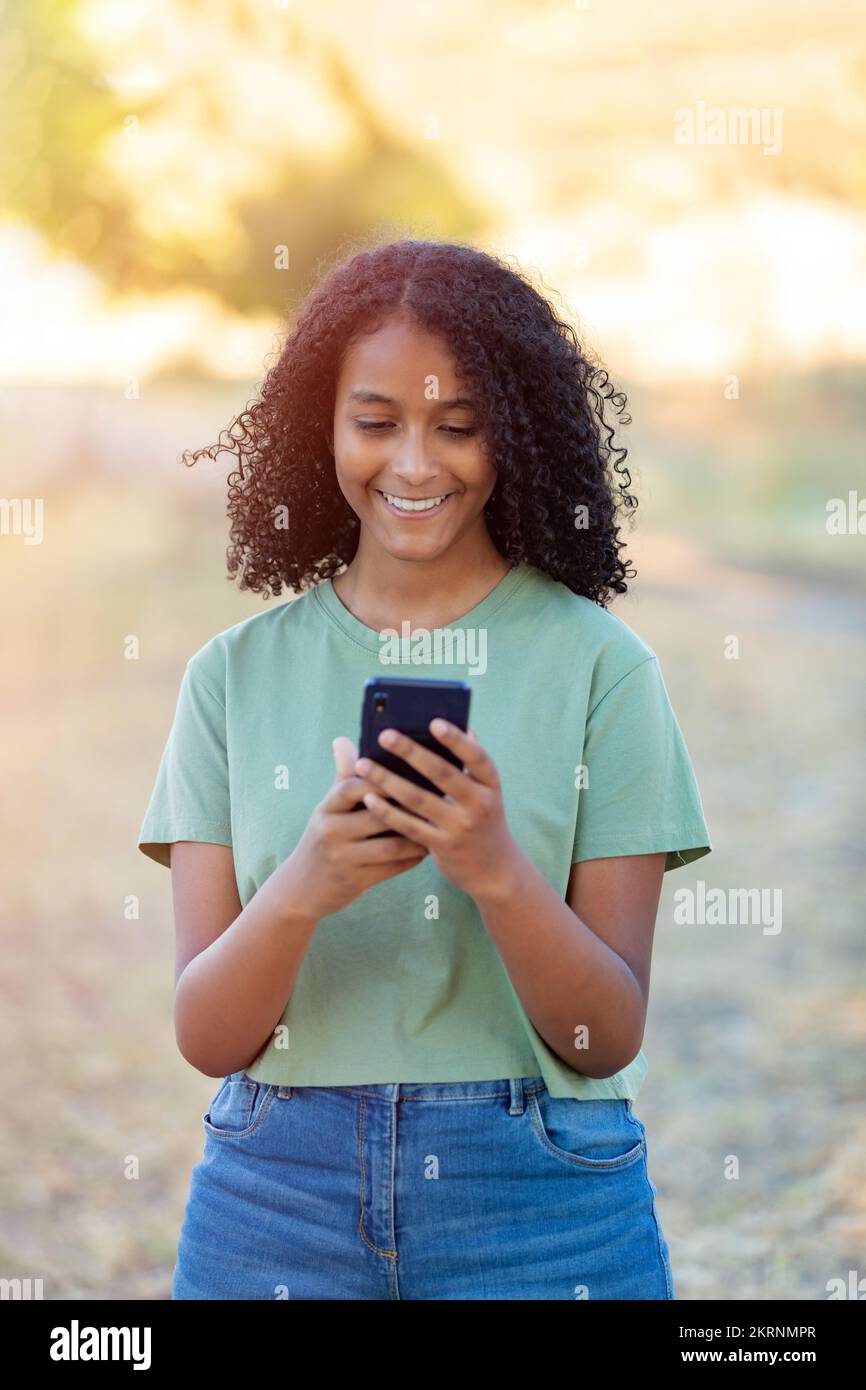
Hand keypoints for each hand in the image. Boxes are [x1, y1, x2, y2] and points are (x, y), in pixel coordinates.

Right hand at [278, 736, 428, 919]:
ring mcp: (342, 857)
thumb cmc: (324, 838)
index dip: (380, 778)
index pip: (352, 786)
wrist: (299, 888)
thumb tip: (343, 740)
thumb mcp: (327, 810)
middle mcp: (331, 830)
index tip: (411, 770)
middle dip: (410, 806)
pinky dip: (412, 858)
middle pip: (378, 814)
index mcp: (326, 808)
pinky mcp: (355, 881)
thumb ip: (342, 778)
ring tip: (440, 824)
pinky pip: (393, 867)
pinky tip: (427, 849)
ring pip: (391, 843)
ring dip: (419, 835)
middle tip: (441, 796)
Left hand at [354, 721, 517, 900]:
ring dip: (388, 780)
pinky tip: (369, 798)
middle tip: (385, 735)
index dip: (457, 740)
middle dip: (411, 752)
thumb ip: (472, 763)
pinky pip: (409, 826)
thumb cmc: (483, 819)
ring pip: (418, 799)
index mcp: (490, 785)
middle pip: (442, 774)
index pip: (477, 757)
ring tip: (363, 764)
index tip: (434, 722)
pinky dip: (387, 811)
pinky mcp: (443, 847)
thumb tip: (463, 726)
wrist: (494, 869)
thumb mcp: (485, 791)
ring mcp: (460, 827)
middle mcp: (479, 804)